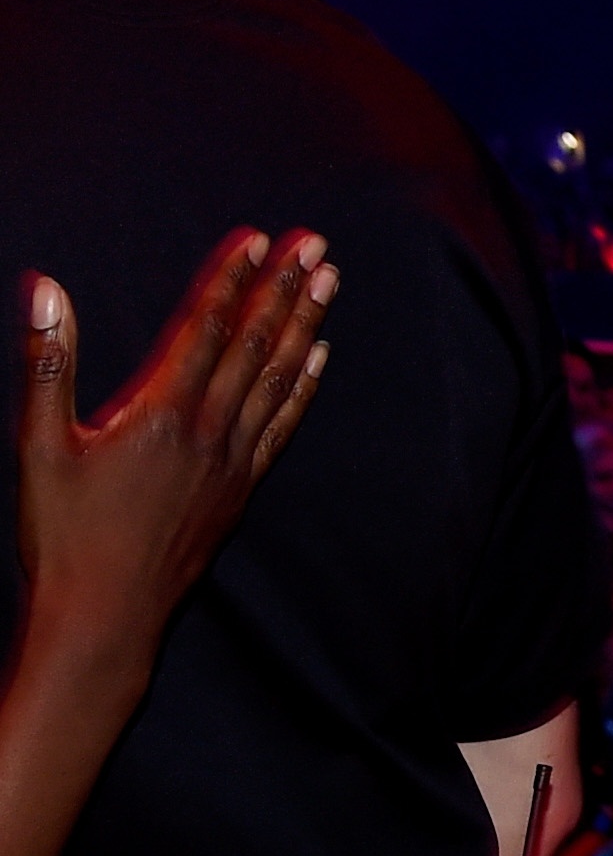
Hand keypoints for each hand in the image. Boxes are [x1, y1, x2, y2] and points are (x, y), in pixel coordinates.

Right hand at [15, 230, 334, 703]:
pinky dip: (303, 388)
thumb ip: (48, 362)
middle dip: (283, 288)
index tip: (257, 237)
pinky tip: (319, 359)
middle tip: (314, 242)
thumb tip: (44, 288)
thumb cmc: (64, 537)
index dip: (231, 278)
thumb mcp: (41, 448)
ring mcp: (231, 463)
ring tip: (328, 282)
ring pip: (276, 379)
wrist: (104, 619)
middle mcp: (206, 431)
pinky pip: (281, 427)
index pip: (204, 328)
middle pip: (253, 344)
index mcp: (158, 413)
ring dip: (303, 325)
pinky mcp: (240, 490)